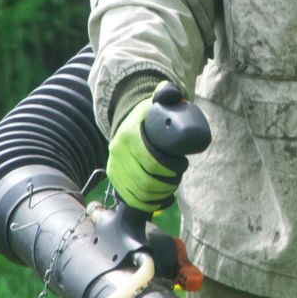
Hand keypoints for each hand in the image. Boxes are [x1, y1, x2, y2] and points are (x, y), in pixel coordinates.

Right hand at [106, 84, 183, 213]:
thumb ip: (167, 94)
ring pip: (138, 192)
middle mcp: (117, 152)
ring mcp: (113, 167)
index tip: (183, 164)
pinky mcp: (113, 178)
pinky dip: (148, 204)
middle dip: (168, 182)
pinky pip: (130, 199)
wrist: (128, 123)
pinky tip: (162, 200)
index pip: (151, 160)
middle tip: (179, 176)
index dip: (170, 168)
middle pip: (145, 180)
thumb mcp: (158, 102)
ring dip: (159, 194)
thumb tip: (174, 94)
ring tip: (172, 186)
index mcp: (129, 135)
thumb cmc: (150, 116)